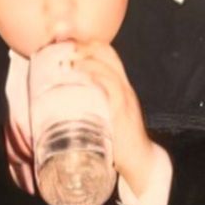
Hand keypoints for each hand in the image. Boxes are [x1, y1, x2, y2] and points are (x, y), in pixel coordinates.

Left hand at [71, 42, 154, 192]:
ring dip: (86, 59)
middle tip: (64, 50)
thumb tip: (66, 102)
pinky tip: (81, 73)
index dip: (89, 45)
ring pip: (108, 66)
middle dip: (85, 46)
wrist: (140, 160)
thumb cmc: (119, 141)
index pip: (109, 54)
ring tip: (69, 60)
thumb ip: (93, 106)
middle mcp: (124, 87)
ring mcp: (124, 97)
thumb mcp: (108, 116)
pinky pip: (110, 85)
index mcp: (121, 87)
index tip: (68, 46)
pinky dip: (95, 75)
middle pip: (108, 54)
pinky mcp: (120, 110)